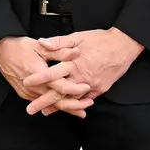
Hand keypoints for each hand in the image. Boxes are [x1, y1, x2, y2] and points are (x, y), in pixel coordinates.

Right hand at [0, 36, 92, 117]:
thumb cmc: (19, 47)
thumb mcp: (40, 46)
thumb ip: (59, 51)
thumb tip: (76, 52)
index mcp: (38, 74)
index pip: (61, 87)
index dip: (75, 89)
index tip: (87, 87)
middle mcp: (32, 87)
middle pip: (57, 101)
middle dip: (74, 105)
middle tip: (89, 103)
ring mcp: (27, 92)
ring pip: (49, 103)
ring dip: (65, 106)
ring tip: (81, 109)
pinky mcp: (24, 94)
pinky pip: (42, 101)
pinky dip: (54, 104)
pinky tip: (64, 105)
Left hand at [24, 29, 143, 109]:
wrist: (123, 46)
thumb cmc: (100, 40)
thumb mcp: (77, 37)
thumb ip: (58, 42)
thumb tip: (42, 42)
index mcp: (73, 63)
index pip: (52, 74)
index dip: (38, 79)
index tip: (26, 83)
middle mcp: (81, 77)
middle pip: (59, 92)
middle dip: (43, 101)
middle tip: (30, 109)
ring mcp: (91, 85)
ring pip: (72, 99)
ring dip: (58, 107)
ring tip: (46, 112)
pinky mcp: (100, 89)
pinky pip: (86, 100)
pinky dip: (76, 106)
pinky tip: (68, 109)